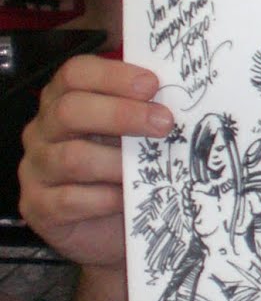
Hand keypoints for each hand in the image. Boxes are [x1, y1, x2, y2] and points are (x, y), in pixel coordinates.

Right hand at [19, 54, 173, 270]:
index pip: (75, 73)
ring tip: (150, 167)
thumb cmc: (124, 168)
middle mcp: (43, 131)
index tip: (152, 84)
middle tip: (164, 123)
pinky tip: (128, 197)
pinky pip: (71, 199)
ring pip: (72, 157)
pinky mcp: (39, 207)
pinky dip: (107, 198)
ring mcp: (36, 169)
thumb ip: (147, 109)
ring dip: (118, 162)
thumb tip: (184, 88)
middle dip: (122, 114)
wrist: (111, 227)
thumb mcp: (135, 133)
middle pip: (70, 110)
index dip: (113, 75)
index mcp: (63, 100)